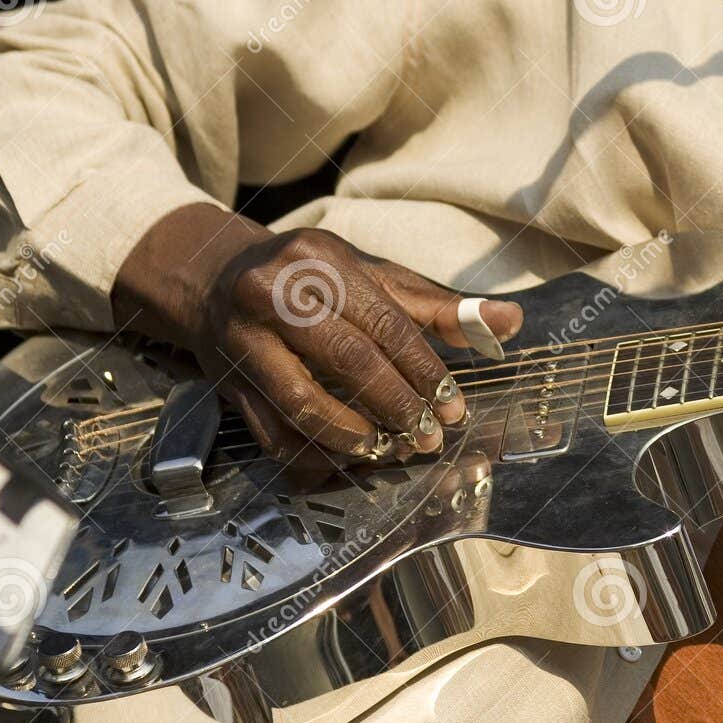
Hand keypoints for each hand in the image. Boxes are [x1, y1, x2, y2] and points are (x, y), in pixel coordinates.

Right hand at [113, 203, 521, 466]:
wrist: (212, 279)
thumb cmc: (311, 279)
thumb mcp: (372, 277)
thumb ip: (439, 306)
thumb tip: (510, 321)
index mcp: (317, 261)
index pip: (384, 323)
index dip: (425, 370)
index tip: (456, 407)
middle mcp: (272, 296)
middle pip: (348, 362)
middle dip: (398, 407)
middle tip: (431, 437)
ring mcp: (242, 342)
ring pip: (304, 404)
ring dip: (357, 438)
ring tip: (393, 451)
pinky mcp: (226, 383)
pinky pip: (274, 433)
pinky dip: (317, 456)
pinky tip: (351, 461)